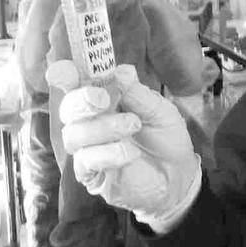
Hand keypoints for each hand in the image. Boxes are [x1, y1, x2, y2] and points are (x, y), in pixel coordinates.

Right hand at [47, 61, 199, 230]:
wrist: (179, 175)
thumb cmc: (166, 138)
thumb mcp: (159, 110)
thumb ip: (138, 93)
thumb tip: (120, 71)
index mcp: (105, 101)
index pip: (76, 85)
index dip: (66, 75)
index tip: (67, 71)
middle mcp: (91, 122)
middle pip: (68, 108)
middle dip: (82, 100)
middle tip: (104, 98)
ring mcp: (89, 149)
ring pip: (74, 134)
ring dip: (103, 127)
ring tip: (133, 125)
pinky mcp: (92, 175)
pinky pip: (85, 161)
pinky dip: (108, 153)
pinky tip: (130, 153)